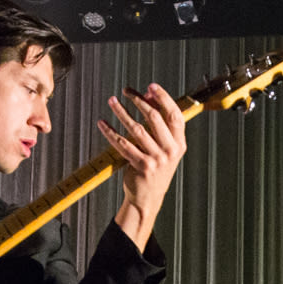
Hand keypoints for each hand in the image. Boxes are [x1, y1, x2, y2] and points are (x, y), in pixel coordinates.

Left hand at [102, 84, 186, 248]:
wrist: (149, 197)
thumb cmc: (155, 167)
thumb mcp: (163, 146)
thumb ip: (158, 123)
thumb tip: (148, 95)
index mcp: (179, 144)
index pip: (174, 115)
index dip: (163, 98)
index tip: (150, 86)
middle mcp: (170, 151)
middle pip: (154, 118)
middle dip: (139, 101)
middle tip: (126, 91)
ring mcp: (156, 159)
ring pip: (136, 129)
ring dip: (121, 112)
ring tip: (112, 101)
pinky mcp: (141, 166)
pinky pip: (122, 144)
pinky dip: (110, 132)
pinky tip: (102, 123)